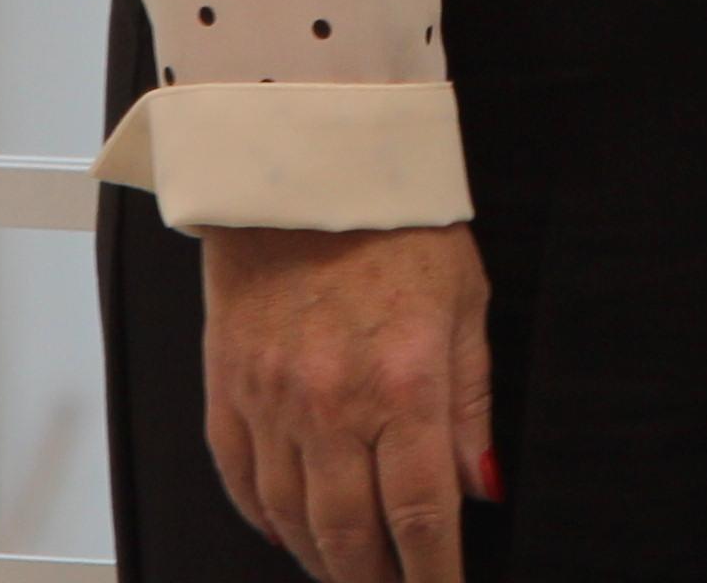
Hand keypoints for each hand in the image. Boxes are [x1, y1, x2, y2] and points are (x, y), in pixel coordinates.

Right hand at [200, 220, 492, 582]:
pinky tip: (285, 528)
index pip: (421, 516)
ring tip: (346, 570)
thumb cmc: (394, 221)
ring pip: (290, 518)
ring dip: (320, 559)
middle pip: (349, 535)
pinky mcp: (227, 384)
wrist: (304, 164)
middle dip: (375, 580)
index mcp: (404, 384)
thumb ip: (472, 403)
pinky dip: (263, 517)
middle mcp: (333, 403)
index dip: (434, 575)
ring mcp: (272, 399)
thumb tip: (479, 485)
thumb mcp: (466, 304)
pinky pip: (239, 478)